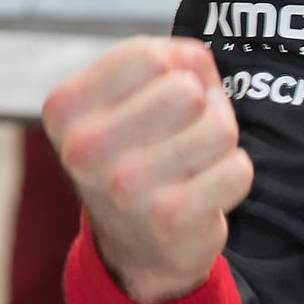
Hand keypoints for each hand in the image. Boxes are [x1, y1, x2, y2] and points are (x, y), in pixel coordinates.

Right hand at [43, 38, 251, 303]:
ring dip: (219, 142)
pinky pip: (238, 169)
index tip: (165, 94)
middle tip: (185, 133)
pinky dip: (232, 175)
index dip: (175, 68)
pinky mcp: (172, 217)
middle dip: (201, 106)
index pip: (148, 55)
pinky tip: (205, 188)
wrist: (135, 248)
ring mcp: (127, 186)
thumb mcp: (124, 101)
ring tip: (194, 161)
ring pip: (219, 128)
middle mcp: (86, 148)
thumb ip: (164, 61)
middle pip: (187, 90)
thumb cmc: (135, 155)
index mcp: (65, 109)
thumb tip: (198, 63)